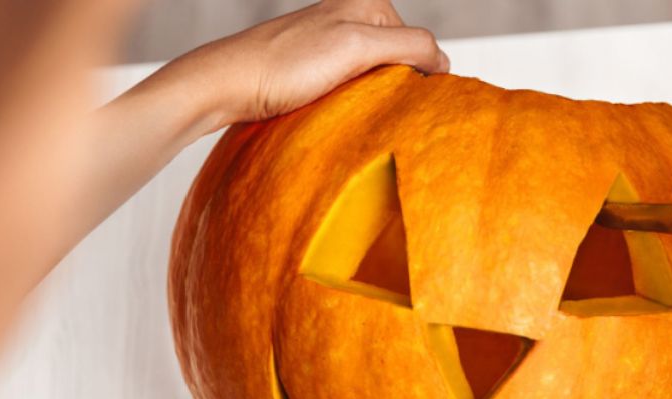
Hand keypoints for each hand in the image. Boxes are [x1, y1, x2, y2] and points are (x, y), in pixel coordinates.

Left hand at [158, 0, 449, 129]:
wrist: (227, 85)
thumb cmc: (285, 66)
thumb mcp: (355, 47)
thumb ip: (408, 46)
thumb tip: (444, 62)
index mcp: (368, 4)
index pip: (421, 47)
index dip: (419, 78)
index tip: (406, 106)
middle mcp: (352, 18)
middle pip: (399, 63)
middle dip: (395, 89)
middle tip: (376, 110)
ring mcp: (333, 43)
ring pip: (375, 78)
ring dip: (373, 100)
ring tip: (355, 113)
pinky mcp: (316, 69)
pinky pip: (353, 88)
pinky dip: (353, 104)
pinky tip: (339, 114)